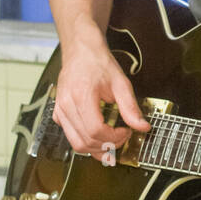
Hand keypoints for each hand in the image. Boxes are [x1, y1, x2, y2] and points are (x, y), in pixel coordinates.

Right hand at [52, 33, 149, 160]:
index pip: (96, 131)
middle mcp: (66, 105)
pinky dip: (85, 142)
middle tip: (121, 138)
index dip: (114, 137)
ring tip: (111, 142)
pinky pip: (70, 136)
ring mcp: (60, 110)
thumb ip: (130, 107)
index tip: (125, 131)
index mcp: (81, 97)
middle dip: (107, 145)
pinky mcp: (58, 113)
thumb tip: (142, 126)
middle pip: (85, 141)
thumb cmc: (98, 63)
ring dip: (96, 149)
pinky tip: (98, 136)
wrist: (81, 51)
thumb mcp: (120, 83)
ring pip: (76, 144)